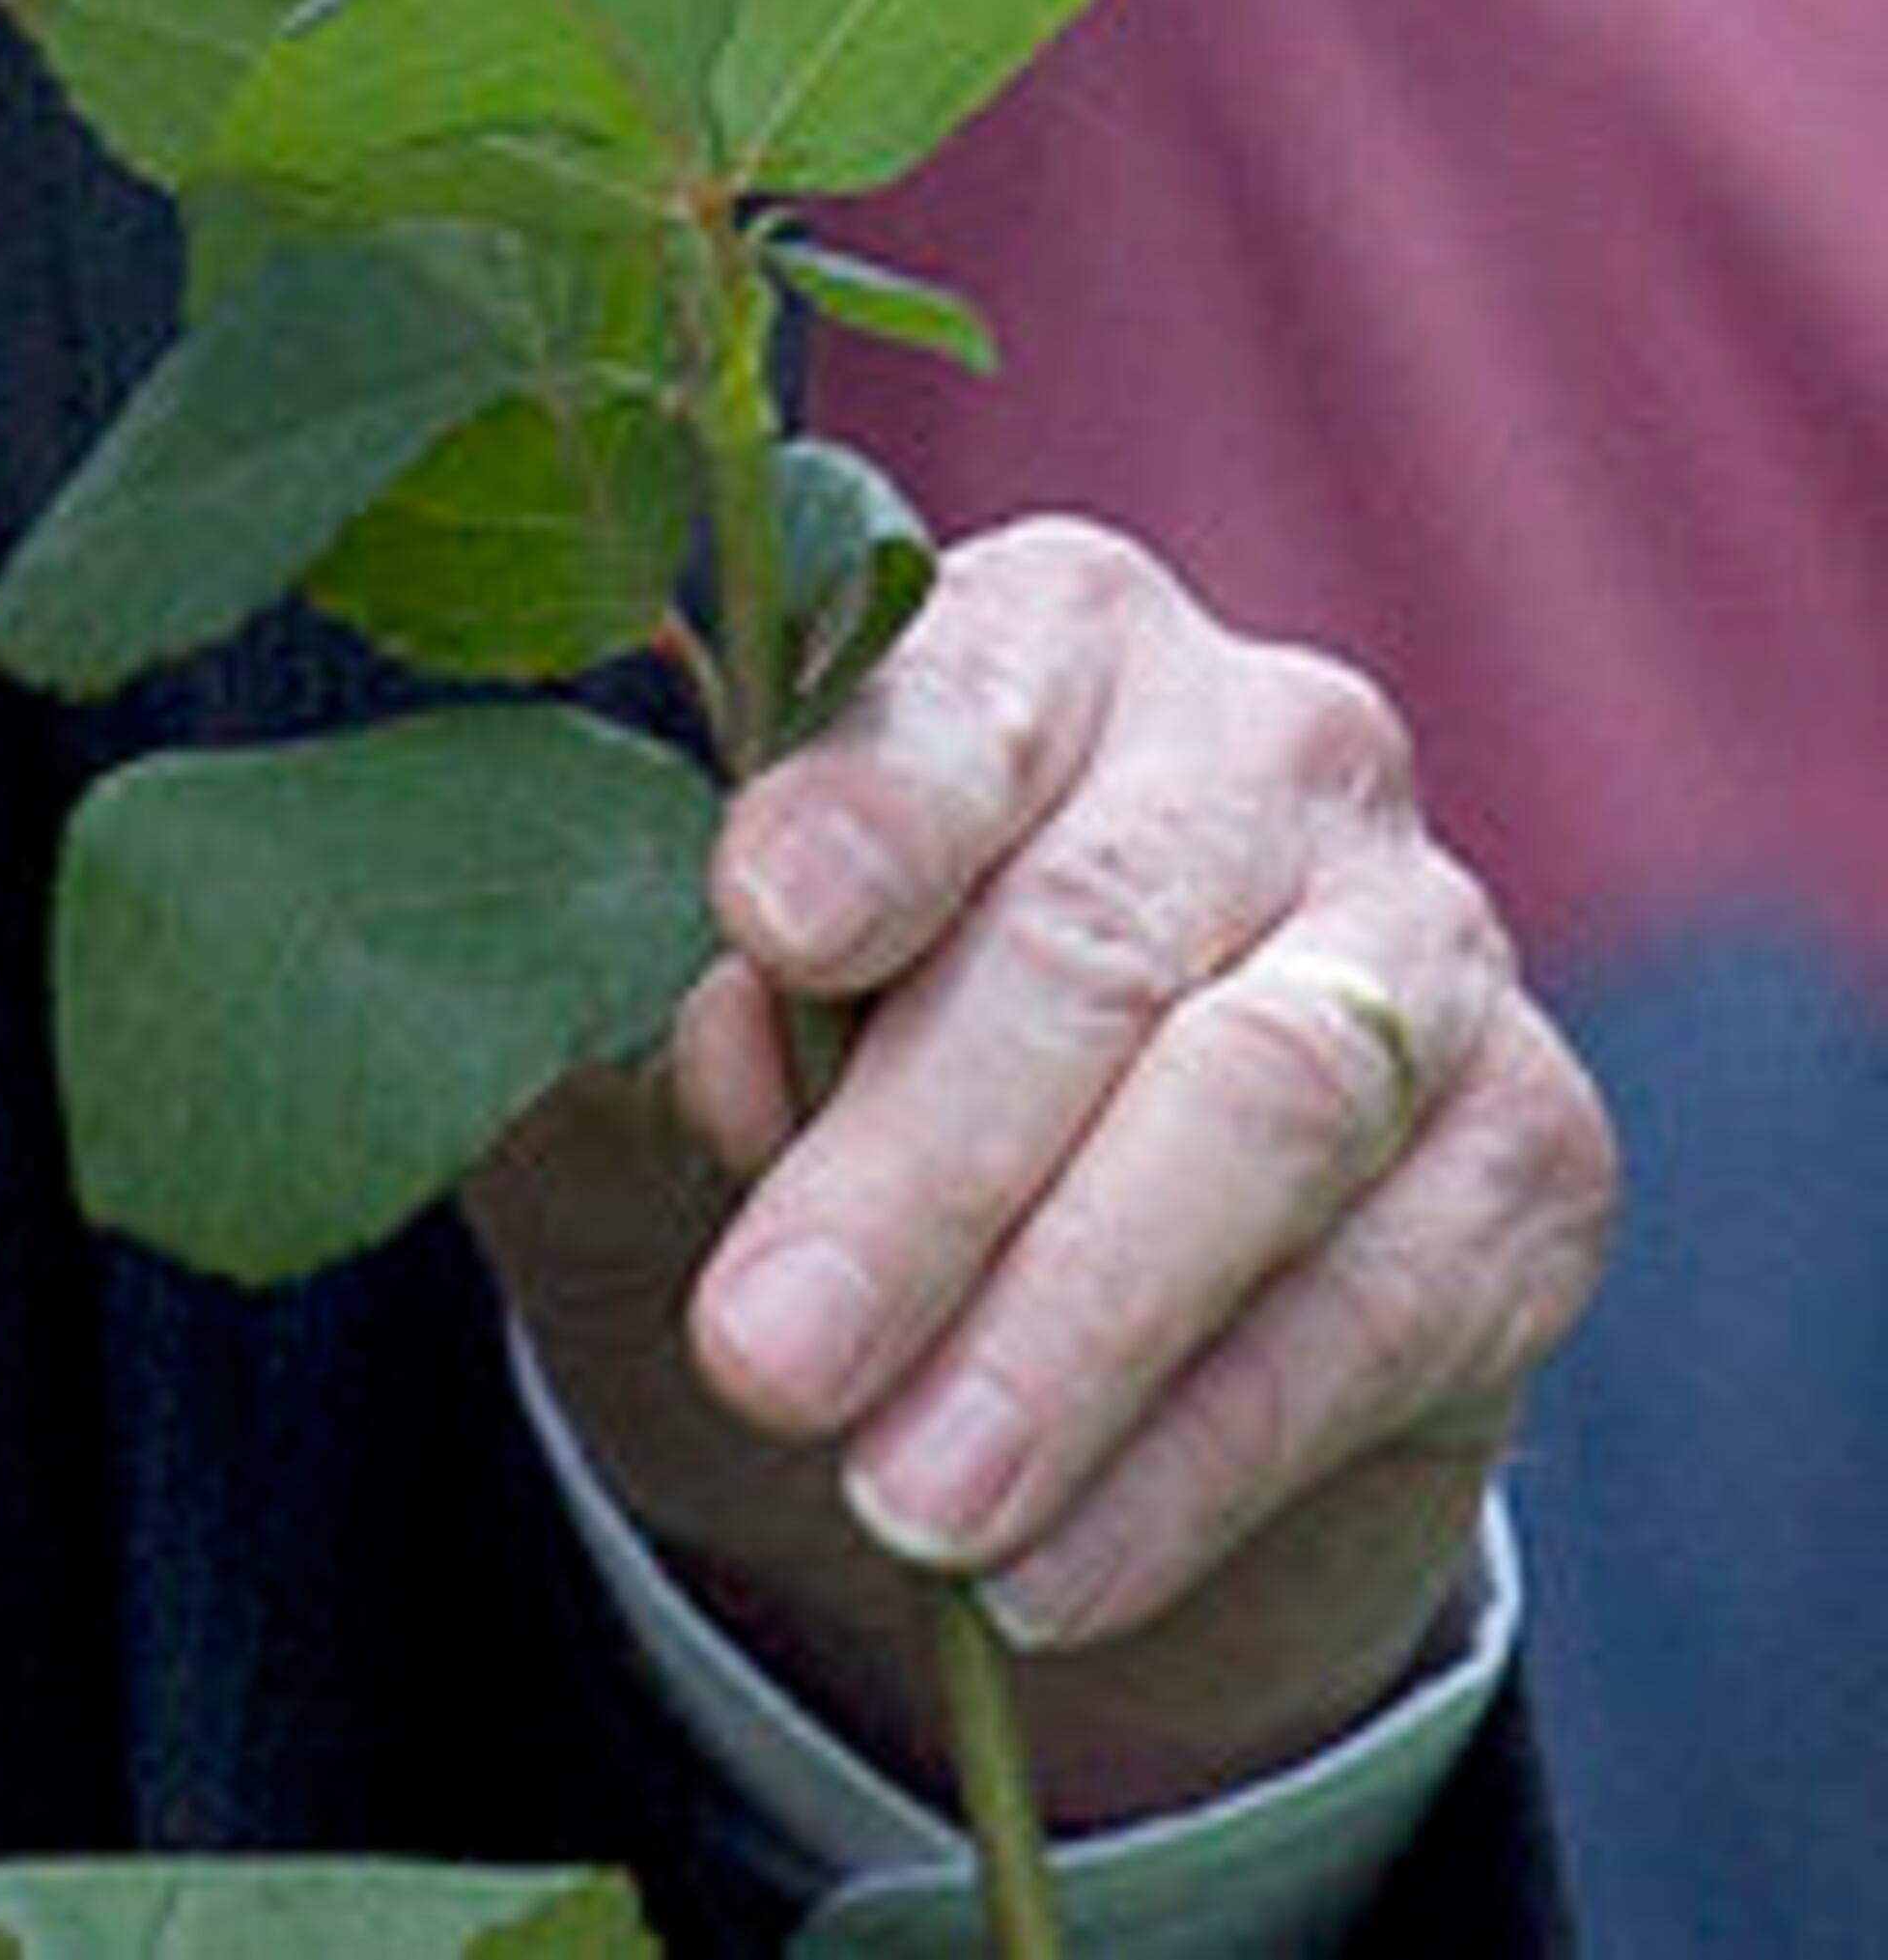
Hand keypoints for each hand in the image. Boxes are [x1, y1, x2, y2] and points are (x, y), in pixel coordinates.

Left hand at [467, 516, 1617, 1823]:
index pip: (968, 691)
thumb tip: (726, 1048)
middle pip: (1097, 934)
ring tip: (904, 1507)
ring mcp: (1425, 934)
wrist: (1025, 1312)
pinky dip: (1198, 1459)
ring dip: (1071, 1333)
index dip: (874, 812)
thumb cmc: (806, 1102)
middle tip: (767, 1358)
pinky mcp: (1534, 1151)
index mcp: (1043, 636)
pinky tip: (1047, 1572)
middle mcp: (1263, 741)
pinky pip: (1384, 1307)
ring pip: (1265, 1111)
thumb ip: (674, 1022)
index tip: (769, 929)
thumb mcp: (673, 1058)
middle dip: (923, 1169)